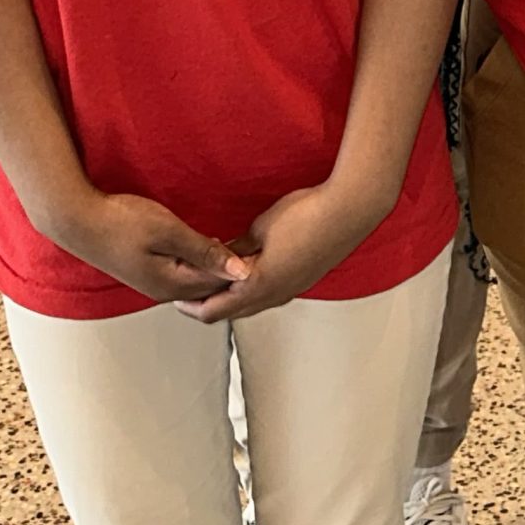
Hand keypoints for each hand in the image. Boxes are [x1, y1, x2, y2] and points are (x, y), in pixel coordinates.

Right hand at [53, 190, 253, 306]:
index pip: (221, 283)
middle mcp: (165, 290)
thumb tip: (239, 271)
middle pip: (211, 286)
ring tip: (242, 245)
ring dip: (218, 265)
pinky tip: (212, 246)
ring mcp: (156, 282)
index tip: (264, 246)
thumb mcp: (169, 232)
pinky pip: (186, 271)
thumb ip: (205, 252)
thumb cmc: (122, 222)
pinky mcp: (150, 270)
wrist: (80, 220)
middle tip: (259, 246)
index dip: (244, 265)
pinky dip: (203, 261)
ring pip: (199, 279)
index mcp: (172, 285)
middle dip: (234, 270)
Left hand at [175, 180, 386, 323]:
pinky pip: (269, 295)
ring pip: (251, 305)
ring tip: (216, 277)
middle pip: (231, 313)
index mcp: (258, 286)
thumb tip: (218, 256)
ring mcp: (291, 290)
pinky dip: (251, 289)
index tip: (176, 296)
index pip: (213, 311)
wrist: (348, 211)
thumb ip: (236, 247)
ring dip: (231, 296)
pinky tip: (249, 269)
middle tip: (191, 288)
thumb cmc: (305, 215)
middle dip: (208, 302)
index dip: (190, 306)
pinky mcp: (303, 280)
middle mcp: (275, 296)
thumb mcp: (260, 228)